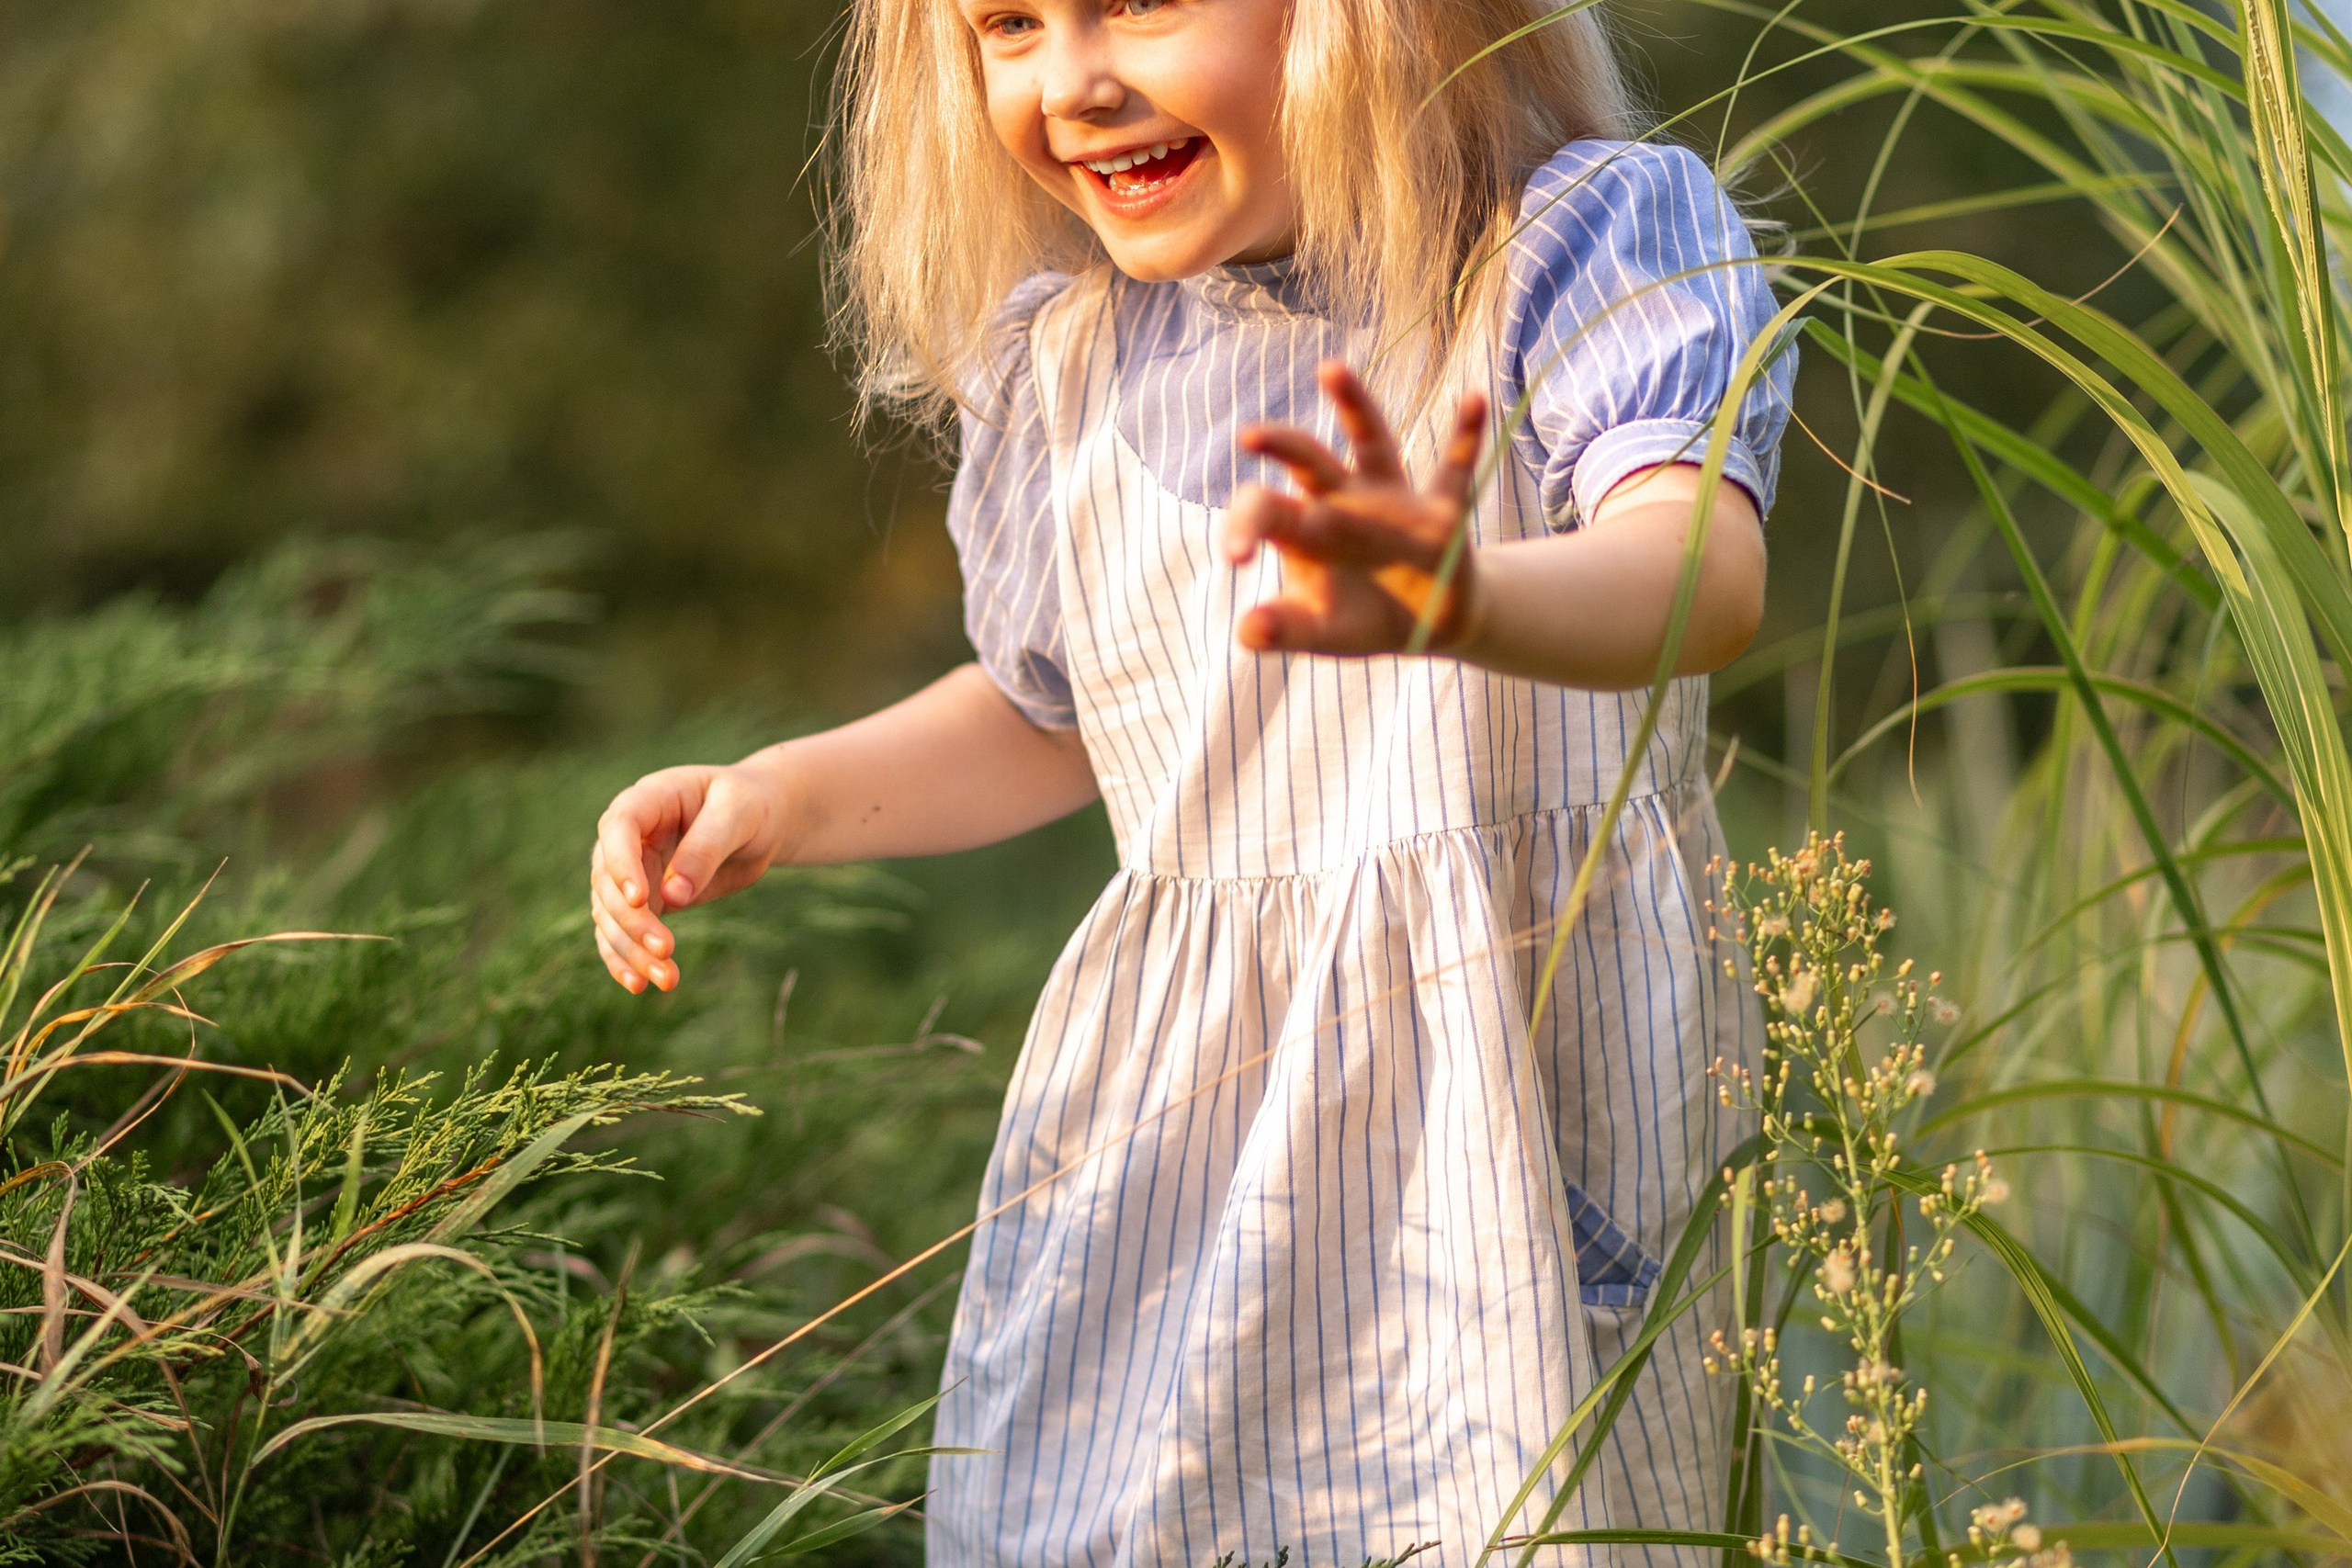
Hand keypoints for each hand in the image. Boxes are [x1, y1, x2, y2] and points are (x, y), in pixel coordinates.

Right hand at [589, 761, 790, 992]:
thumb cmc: (749, 805)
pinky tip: (639, 985)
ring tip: (667, 980)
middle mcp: (628, 838)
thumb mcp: (739, 814)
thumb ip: (707, 847)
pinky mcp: (644, 903)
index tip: (641, 899)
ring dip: (631, 950)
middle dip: (634, 921)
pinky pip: (621, 933)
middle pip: (609, 882)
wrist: (761, 822)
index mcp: (647, 800)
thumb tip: (672, 897)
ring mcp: (630, 872)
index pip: (618, 828)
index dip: (622, 864)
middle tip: (666, 951)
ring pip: (612, 915)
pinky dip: (626, 959)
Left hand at [1221, 360, 1487, 656]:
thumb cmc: (1362, 617)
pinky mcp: (1442, 513)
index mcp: (1305, 528)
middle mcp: (1344, 500)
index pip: (1266, 510)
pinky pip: (1456, 470)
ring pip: (1371, 443)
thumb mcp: (1323, 631)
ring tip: (1330, 369)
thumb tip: (1247, 631)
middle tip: (1249, 435)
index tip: (1234, 558)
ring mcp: (1393, 500)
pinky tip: (1475, 399)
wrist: (1427, 623)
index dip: (1245, 526)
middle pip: (1309, 461)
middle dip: (1282, 446)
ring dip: (1354, 406)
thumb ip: (1287, 629)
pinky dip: (1466, 437)